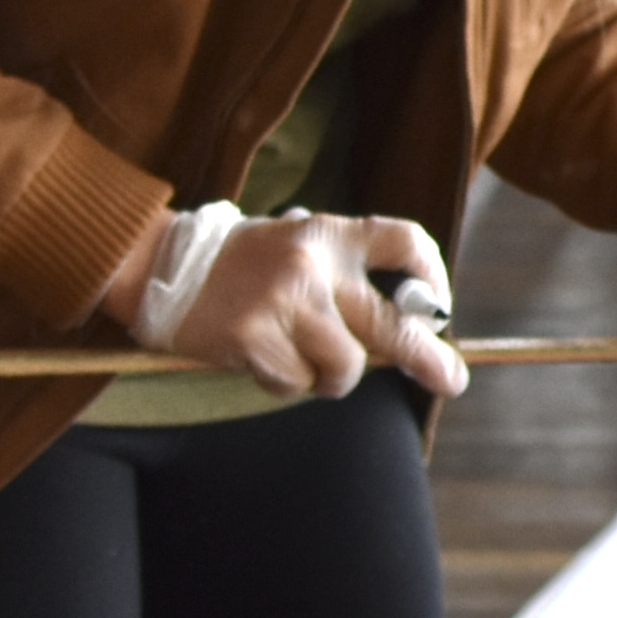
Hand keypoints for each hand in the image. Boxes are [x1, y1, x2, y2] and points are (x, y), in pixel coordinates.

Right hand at [141, 205, 465, 405]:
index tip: (437, 310)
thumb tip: (410, 326)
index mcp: (330, 235)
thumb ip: (344, 277)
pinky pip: (295, 383)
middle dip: (428, 358)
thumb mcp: (297, 247)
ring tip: (298, 358)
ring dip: (328, 377)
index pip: (403, 242)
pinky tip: (259, 358)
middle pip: (392, 324)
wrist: (164, 267)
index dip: (431, 277)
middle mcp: (313, 265)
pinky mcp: (253, 338)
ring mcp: (284, 302)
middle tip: (451, 380)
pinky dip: (284, 382)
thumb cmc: (245, 265)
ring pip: (344, 368)